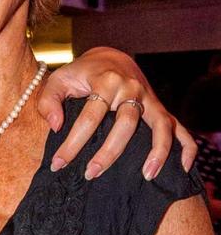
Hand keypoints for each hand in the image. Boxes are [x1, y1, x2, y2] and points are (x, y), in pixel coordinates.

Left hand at [36, 47, 196, 178]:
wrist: (109, 58)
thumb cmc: (80, 74)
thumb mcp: (58, 81)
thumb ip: (49, 102)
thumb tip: (57, 126)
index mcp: (105, 81)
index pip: (89, 117)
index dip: (72, 143)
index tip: (57, 164)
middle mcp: (132, 88)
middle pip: (125, 124)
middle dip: (108, 153)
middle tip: (90, 174)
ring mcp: (150, 99)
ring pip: (160, 125)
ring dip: (157, 152)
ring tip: (146, 176)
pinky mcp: (160, 108)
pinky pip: (180, 128)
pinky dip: (185, 148)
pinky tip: (181, 168)